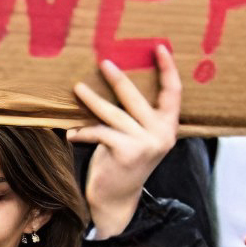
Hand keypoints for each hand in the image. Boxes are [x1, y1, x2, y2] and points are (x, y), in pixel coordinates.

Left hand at [71, 46, 180, 239]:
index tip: (159, 46)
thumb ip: (136, 115)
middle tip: (103, 62)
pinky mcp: (127, 152)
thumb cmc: (121, 162)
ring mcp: (147, 144)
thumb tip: (116, 78)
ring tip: (78, 88)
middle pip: (137, 97)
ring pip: (114, 113)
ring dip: (92, 100)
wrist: (116, 199)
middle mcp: (162, 134)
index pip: (174, 92)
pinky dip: (83, 131)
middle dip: (118, 78)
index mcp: (169, 126)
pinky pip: (100, 132)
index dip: (168, 68)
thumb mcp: (136, 137)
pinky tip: (71, 133)